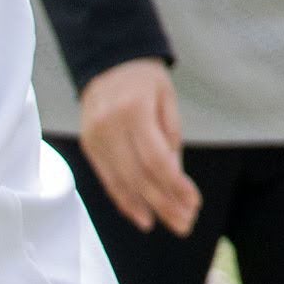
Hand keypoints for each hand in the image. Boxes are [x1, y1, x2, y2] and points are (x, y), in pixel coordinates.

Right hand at [77, 58, 200, 237]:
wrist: (108, 59)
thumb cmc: (144, 79)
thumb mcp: (167, 99)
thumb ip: (170, 138)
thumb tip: (175, 180)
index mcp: (133, 111)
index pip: (156, 160)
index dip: (175, 186)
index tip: (194, 203)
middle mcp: (109, 126)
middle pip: (138, 176)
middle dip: (163, 203)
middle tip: (184, 224)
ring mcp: (94, 137)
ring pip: (121, 182)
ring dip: (145, 208)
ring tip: (167, 224)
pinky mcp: (89, 145)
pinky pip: (107, 179)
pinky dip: (124, 199)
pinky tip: (141, 215)